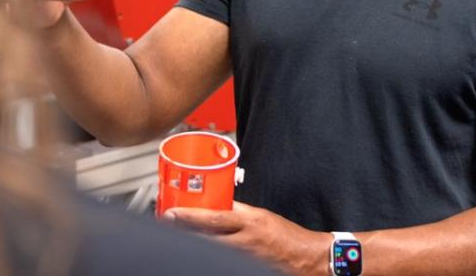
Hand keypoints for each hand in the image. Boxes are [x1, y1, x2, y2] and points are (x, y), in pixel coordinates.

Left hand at [165, 202, 330, 275]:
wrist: (307, 257)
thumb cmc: (288, 236)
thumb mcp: (262, 217)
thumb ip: (240, 213)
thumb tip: (218, 208)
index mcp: (251, 221)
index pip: (214, 216)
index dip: (189, 216)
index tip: (171, 213)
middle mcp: (246, 240)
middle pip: (206, 237)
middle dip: (184, 232)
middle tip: (168, 226)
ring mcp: (245, 258)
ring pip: (212, 251)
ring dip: (196, 244)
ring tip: (182, 240)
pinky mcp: (246, 269)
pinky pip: (221, 262)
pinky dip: (211, 257)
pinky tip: (202, 255)